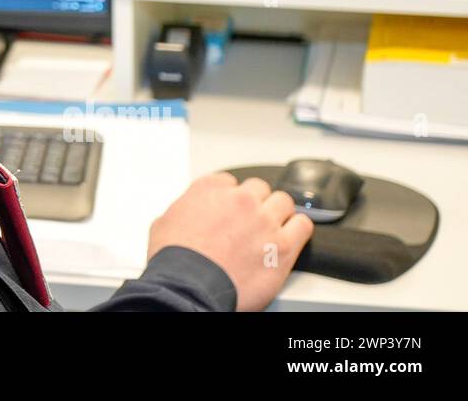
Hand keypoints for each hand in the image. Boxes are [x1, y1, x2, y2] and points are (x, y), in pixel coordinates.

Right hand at [148, 172, 313, 310]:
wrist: (188, 286)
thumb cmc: (175, 259)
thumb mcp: (164, 222)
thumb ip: (183, 209)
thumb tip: (186, 214)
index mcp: (209, 189)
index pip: (228, 181)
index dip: (229, 197)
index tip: (228, 208)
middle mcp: (239, 199)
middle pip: (258, 188)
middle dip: (254, 202)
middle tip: (249, 219)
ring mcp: (263, 220)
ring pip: (283, 202)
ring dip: (277, 213)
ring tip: (272, 227)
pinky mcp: (283, 245)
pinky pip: (303, 225)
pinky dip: (298, 228)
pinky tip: (292, 234)